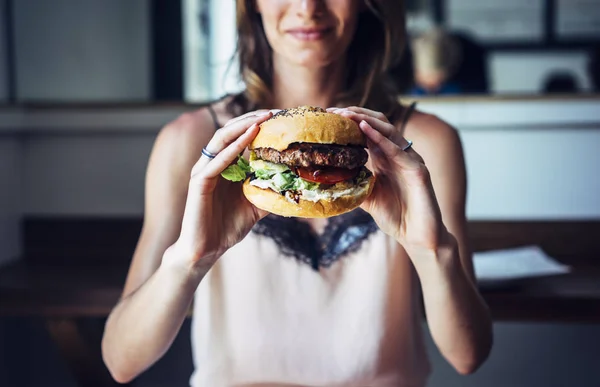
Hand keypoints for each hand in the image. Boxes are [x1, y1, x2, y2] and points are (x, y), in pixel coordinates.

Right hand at [171, 110, 274, 267]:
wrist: (206, 250)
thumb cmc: (227, 227)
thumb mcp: (256, 206)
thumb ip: (270, 192)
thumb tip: (296, 187)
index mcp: (224, 166)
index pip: (239, 136)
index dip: (257, 124)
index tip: (279, 117)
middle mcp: (212, 164)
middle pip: (230, 131)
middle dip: (251, 119)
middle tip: (273, 112)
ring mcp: (203, 171)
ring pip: (221, 140)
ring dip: (242, 127)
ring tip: (262, 119)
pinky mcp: (199, 183)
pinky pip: (217, 161)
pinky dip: (233, 149)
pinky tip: (249, 140)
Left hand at [328, 107, 448, 253]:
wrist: (418, 237)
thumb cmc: (396, 217)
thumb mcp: (367, 197)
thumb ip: (353, 184)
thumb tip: (327, 178)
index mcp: (386, 158)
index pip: (368, 130)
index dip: (350, 120)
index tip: (329, 116)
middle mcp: (399, 154)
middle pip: (378, 124)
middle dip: (356, 114)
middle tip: (334, 112)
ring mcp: (410, 160)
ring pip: (389, 131)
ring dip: (366, 120)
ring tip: (346, 114)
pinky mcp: (418, 170)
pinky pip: (398, 150)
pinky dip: (381, 138)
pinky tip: (365, 129)